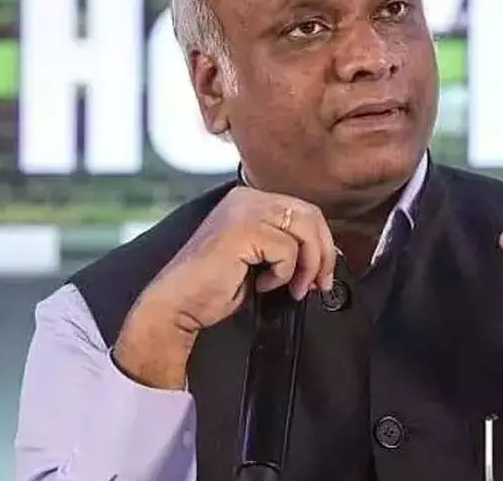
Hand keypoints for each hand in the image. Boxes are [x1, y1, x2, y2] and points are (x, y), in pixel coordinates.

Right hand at [113, 187, 336, 388]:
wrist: (178, 304)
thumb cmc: (213, 286)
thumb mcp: (258, 257)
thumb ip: (286, 246)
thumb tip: (324, 255)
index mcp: (250, 200)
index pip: (305, 211)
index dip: (322, 243)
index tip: (323, 273)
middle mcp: (247, 198)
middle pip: (311, 217)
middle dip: (323, 255)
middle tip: (317, 284)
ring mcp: (244, 211)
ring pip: (304, 232)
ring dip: (306, 267)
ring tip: (291, 288)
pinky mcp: (243, 229)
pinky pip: (287, 250)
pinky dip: (281, 273)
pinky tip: (260, 284)